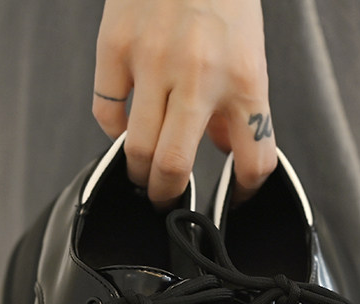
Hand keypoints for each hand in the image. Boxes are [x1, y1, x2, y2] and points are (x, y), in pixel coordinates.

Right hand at [94, 0, 276, 205]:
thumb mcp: (250, 55)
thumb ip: (240, 109)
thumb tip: (222, 151)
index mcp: (243, 80)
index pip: (252, 160)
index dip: (245, 190)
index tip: (236, 195)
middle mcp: (198, 76)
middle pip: (173, 167)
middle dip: (167, 197)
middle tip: (166, 199)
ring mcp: (153, 62)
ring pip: (136, 150)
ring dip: (138, 174)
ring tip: (143, 173)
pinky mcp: (117, 47)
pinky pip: (106, 113)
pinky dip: (114, 131)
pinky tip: (125, 126)